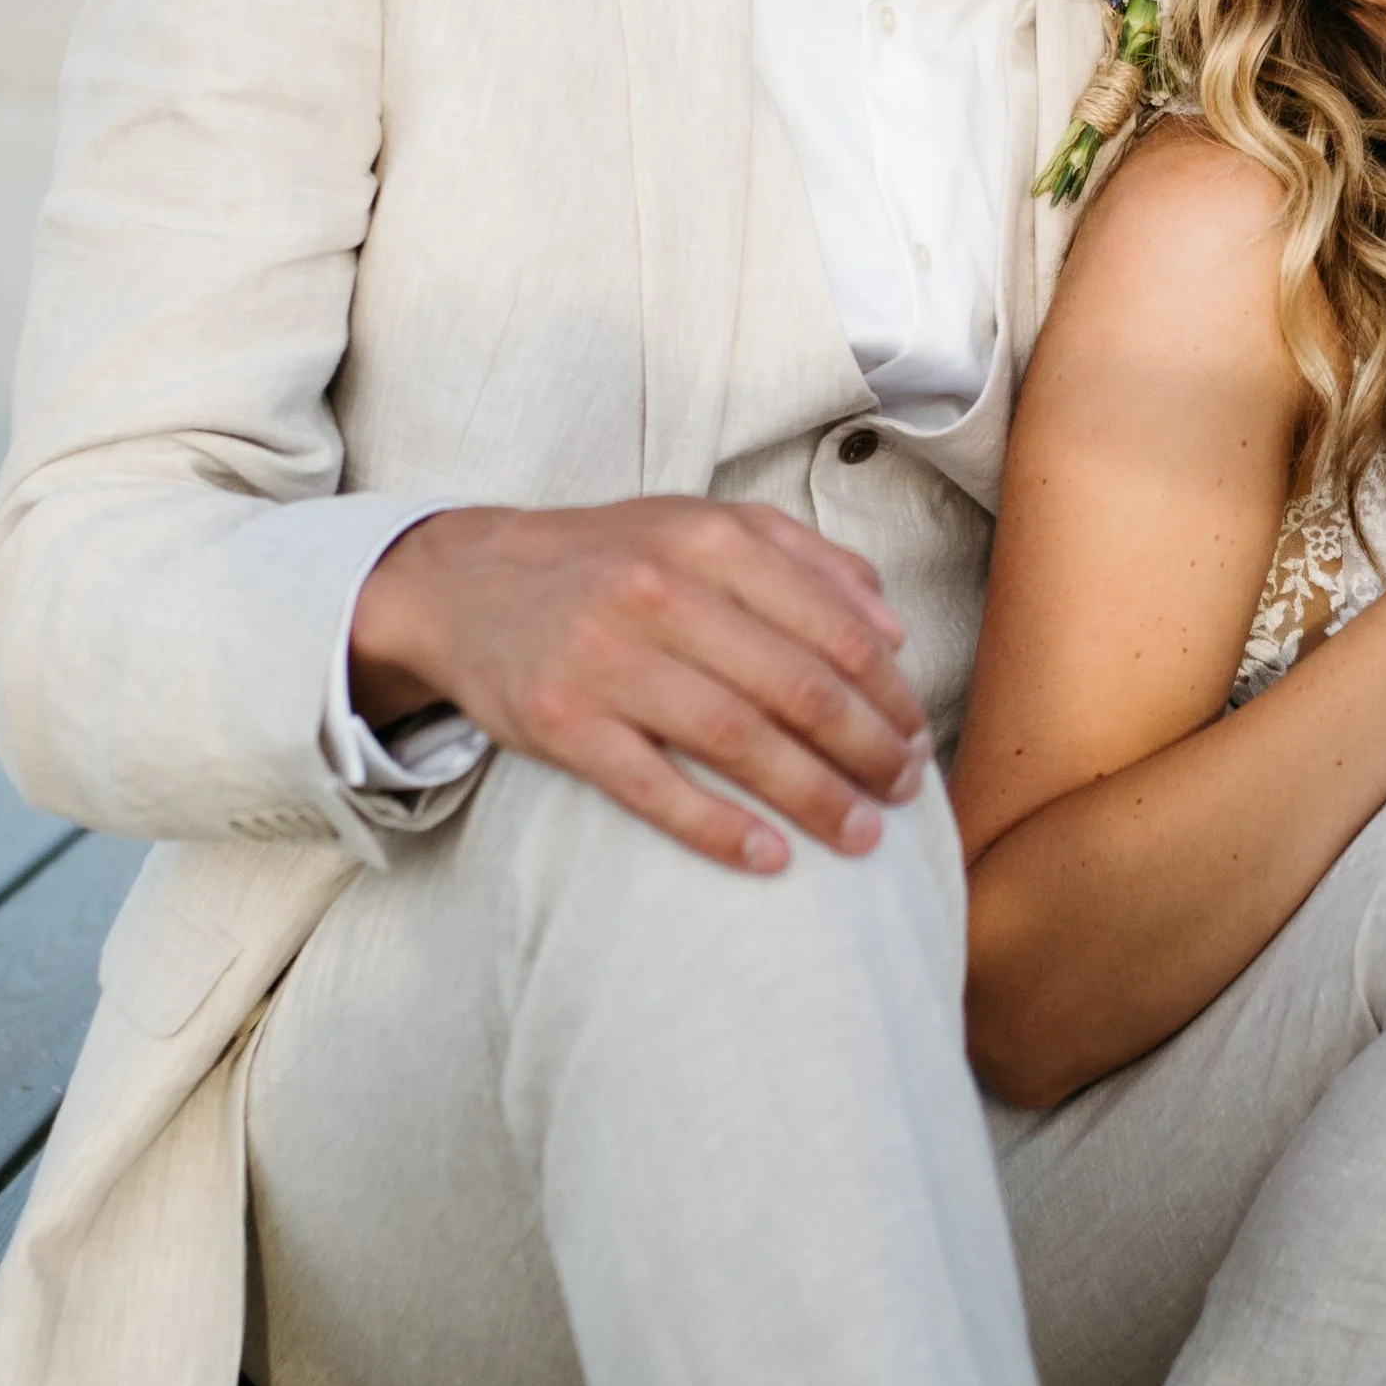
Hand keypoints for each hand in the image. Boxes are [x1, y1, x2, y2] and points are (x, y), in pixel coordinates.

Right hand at [349, 498, 929, 873]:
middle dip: (869, 750)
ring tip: (861, 836)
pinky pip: (655, 789)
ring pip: (739, 741)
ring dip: (814, 798)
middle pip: (799, 688)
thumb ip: (806, 560)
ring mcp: (608, 661)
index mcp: (711, 541)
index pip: (835, 627)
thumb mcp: (704, 526)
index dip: (889, 692)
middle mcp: (662, 593)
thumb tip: (892, 629)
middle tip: (904, 791)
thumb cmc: (611, 560)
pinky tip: (771, 858)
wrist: (468, 583)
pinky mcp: (562, 724)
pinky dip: (719, 830)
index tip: (917, 735)